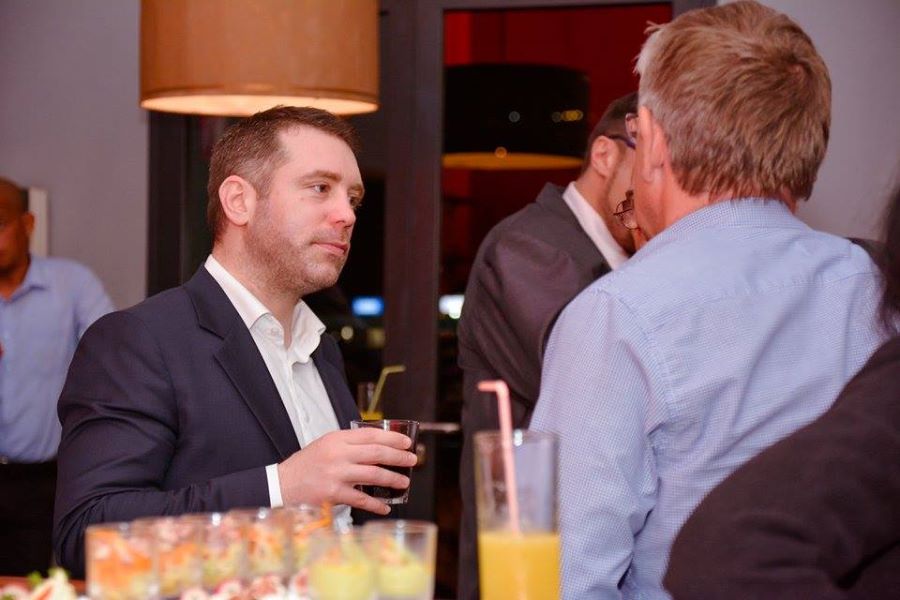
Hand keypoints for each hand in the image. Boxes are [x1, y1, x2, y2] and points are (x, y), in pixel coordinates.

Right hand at [277, 428, 416, 514]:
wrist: (282, 484)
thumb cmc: (306, 465)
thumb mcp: (326, 445)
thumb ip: (349, 444)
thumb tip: (379, 446)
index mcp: (337, 439)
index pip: (371, 434)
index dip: (393, 438)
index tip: (407, 442)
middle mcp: (338, 454)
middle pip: (377, 453)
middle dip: (399, 456)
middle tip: (412, 460)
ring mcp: (336, 474)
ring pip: (374, 475)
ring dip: (393, 479)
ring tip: (404, 481)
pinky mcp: (334, 494)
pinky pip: (362, 499)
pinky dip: (376, 504)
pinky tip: (386, 506)